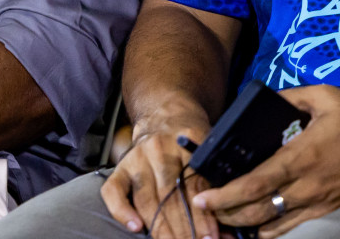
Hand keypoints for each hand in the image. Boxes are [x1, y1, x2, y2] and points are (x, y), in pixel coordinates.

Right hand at [100, 113, 214, 238]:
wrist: (165, 113)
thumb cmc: (190, 138)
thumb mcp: (208, 151)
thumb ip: (214, 185)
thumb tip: (225, 229)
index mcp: (187, 141)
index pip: (195, 186)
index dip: (204, 216)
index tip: (211, 237)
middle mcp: (159, 148)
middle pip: (170, 196)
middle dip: (184, 228)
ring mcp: (137, 157)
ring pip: (147, 199)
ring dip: (161, 228)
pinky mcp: (120, 166)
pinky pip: (114, 192)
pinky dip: (122, 211)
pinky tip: (136, 228)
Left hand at [193, 85, 339, 237]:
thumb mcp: (325, 97)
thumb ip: (290, 97)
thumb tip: (265, 99)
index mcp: (301, 157)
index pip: (254, 184)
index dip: (225, 195)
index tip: (203, 197)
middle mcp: (305, 187)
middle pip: (255, 212)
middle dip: (225, 214)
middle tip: (205, 209)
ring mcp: (316, 203)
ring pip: (270, 225)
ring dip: (243, 225)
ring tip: (225, 219)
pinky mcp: (327, 211)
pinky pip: (291, 228)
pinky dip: (269, 231)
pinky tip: (256, 226)